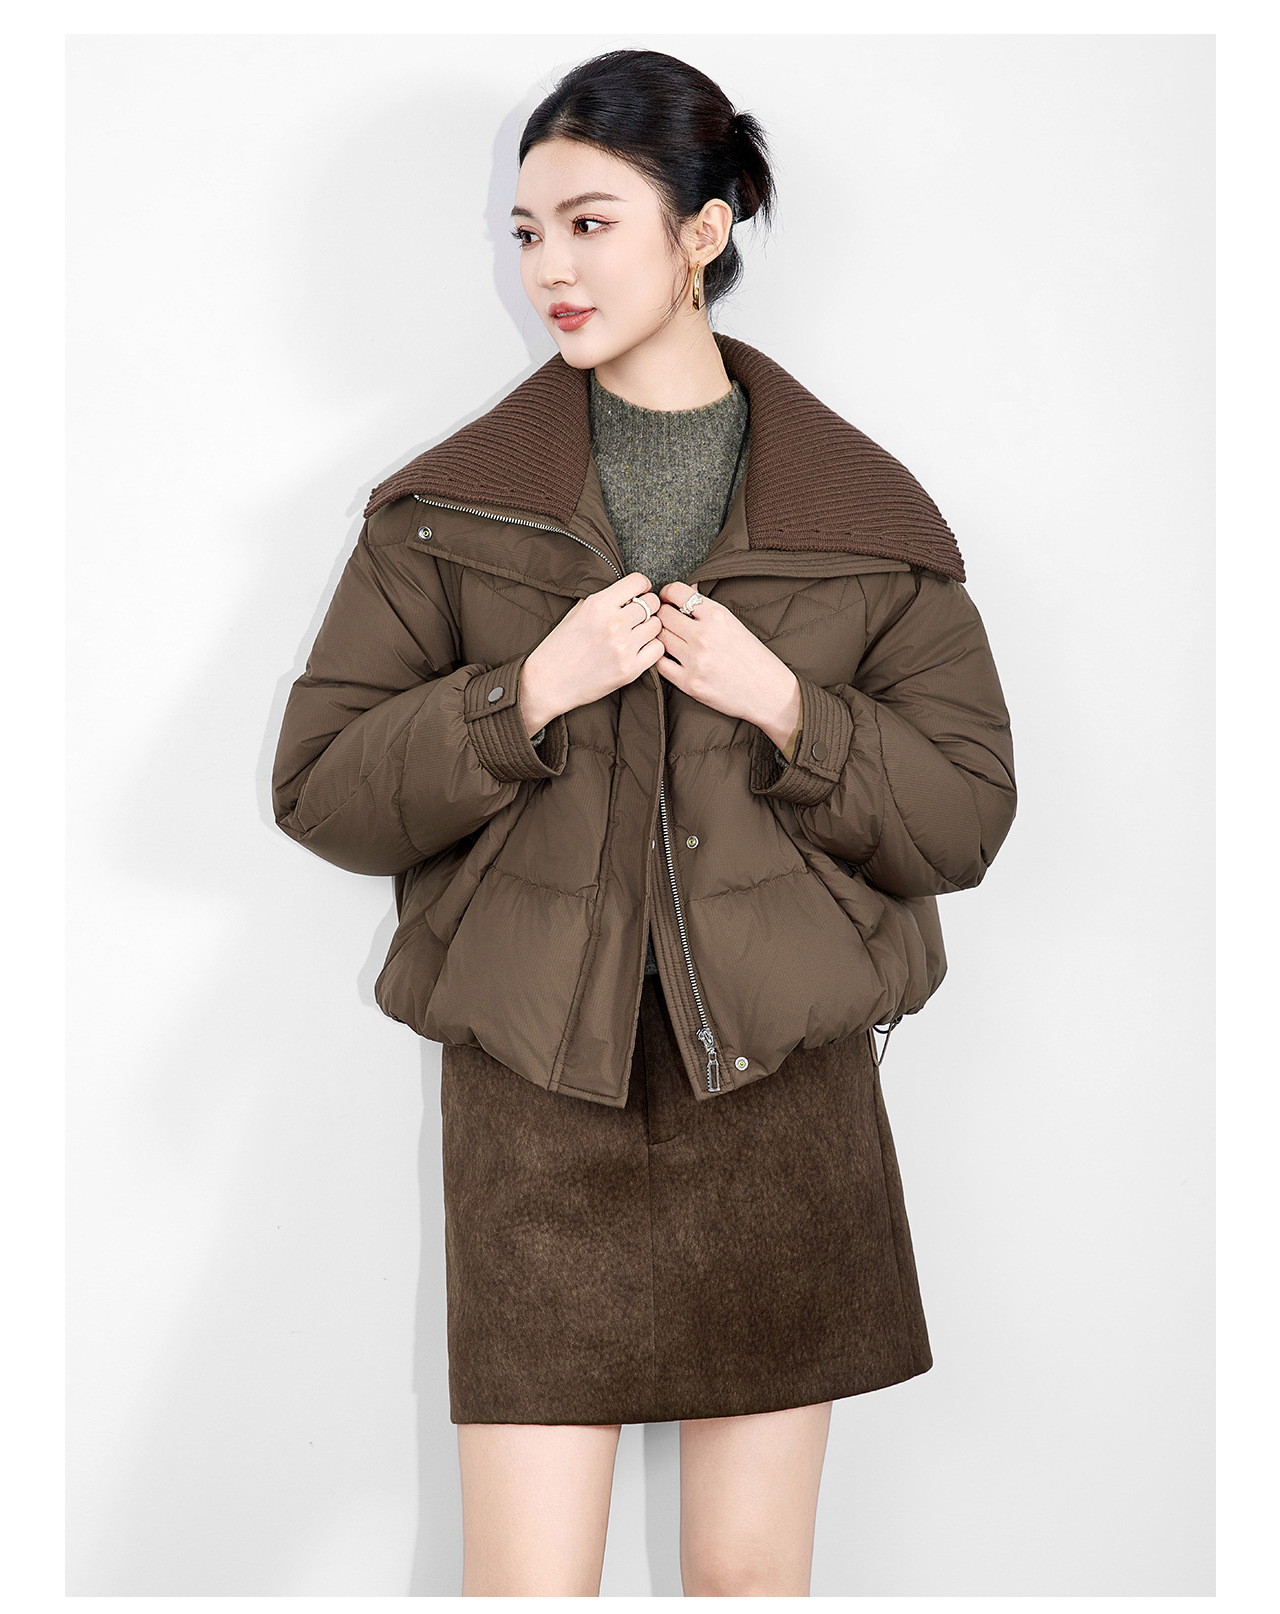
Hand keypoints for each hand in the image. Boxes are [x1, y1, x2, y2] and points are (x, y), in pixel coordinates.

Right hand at [519, 572, 663, 734]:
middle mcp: (613, 623)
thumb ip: (604, 600)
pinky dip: (651, 649)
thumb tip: (628, 592)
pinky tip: (638, 650)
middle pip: (652, 603)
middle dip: (647, 608)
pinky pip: (658, 649)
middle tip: (636, 618)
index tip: (638, 595)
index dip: (641, 587)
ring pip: (657, 626)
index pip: (638, 581)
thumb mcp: (577, 612)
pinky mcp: (630, 669)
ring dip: (649, 629)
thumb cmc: (560, 647)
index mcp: (598, 604)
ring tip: (634, 635)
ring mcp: (623, 647)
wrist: (548, 683)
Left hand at [653, 581, 800, 747]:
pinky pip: (660, 664)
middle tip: (666, 621)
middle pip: (663, 616)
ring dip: (662, 637)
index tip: (666, 599)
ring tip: (671, 640)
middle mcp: (704, 636)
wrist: (769, 692)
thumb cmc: (753, 657)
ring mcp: (695, 660)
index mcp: (718, 615)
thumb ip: (707, 608)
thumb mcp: (734, 623)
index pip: (676, 592)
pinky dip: (661, 659)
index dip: (667, 594)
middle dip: (662, 616)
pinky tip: (671, 657)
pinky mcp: (689, 683)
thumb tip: (687, 590)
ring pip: (659, 639)